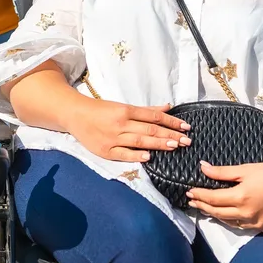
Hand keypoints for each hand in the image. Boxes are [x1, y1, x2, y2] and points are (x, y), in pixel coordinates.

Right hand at [65, 99, 191, 162]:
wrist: (75, 115)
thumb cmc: (101, 110)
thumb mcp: (123, 106)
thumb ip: (146, 109)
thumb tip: (168, 107)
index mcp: (126, 110)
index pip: (154, 116)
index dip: (171, 121)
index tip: (185, 127)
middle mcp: (121, 123)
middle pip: (150, 129)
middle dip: (170, 135)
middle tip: (186, 140)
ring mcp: (113, 138)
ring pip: (139, 141)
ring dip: (158, 144)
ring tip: (175, 146)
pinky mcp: (105, 151)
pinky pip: (123, 154)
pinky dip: (136, 155)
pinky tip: (149, 157)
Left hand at [186, 158, 262, 233]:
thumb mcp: (245, 169)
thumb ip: (222, 172)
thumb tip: (202, 167)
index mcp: (241, 197)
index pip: (213, 199)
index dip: (199, 195)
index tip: (189, 191)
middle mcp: (247, 213)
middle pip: (217, 213)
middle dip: (203, 206)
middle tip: (192, 200)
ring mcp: (256, 223)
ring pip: (229, 222)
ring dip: (216, 215)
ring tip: (206, 207)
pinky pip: (243, 226)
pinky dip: (233, 220)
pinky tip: (228, 214)